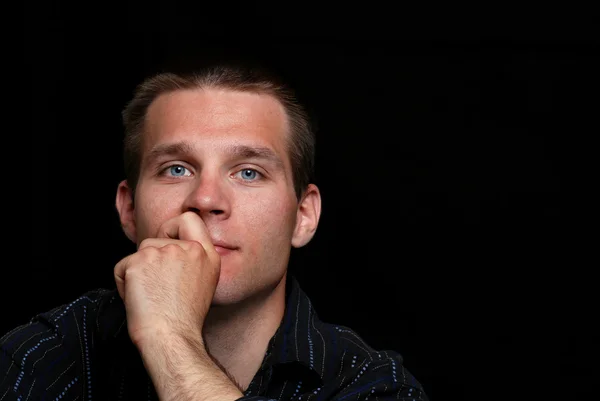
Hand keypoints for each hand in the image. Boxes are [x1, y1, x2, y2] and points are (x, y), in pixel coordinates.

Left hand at [114, 211, 220, 347]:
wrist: (171, 337)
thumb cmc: (184, 319)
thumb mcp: (204, 283)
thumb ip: (193, 261)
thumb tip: (171, 250)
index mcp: (207, 254)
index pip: (190, 219)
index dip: (173, 227)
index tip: (168, 240)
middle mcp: (188, 249)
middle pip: (158, 238)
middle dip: (150, 258)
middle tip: (156, 283)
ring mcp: (164, 252)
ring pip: (140, 253)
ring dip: (138, 272)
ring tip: (150, 296)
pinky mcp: (140, 260)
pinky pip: (122, 267)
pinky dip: (124, 283)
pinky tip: (139, 299)